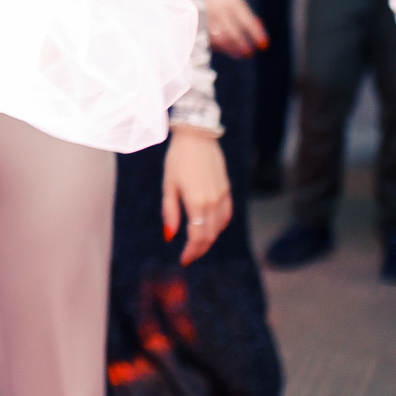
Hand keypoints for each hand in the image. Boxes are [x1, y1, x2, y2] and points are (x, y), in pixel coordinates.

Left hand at [162, 127, 231, 264]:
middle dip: (199, 249)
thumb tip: (169, 235)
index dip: (191, 252)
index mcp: (196, 202)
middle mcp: (212, 201)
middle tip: (189, 256)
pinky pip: (227, 214)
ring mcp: (222, 195)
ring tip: (197, 244)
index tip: (184, 260)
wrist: (197, 135)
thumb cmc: (178, 159)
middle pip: (209, 235)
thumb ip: (170, 211)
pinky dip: (220, 225)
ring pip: (219, 227)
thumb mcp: (168, 184)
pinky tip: (211, 227)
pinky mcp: (227, 189)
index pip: (197, 237)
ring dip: (210, 238)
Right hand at [199, 0, 268, 57]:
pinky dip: (216, 45)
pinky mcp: (195, 23)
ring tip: (239, 54)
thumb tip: (255, 27)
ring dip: (231, 49)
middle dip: (243, 46)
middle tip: (249, 52)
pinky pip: (207, 39)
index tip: (263, 44)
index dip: (256, 35)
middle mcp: (219, 11)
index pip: (248, 23)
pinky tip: (221, 47)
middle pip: (234, 35)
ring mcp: (206, 18)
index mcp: (231, 2)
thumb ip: (242, 10)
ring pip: (221, 40)